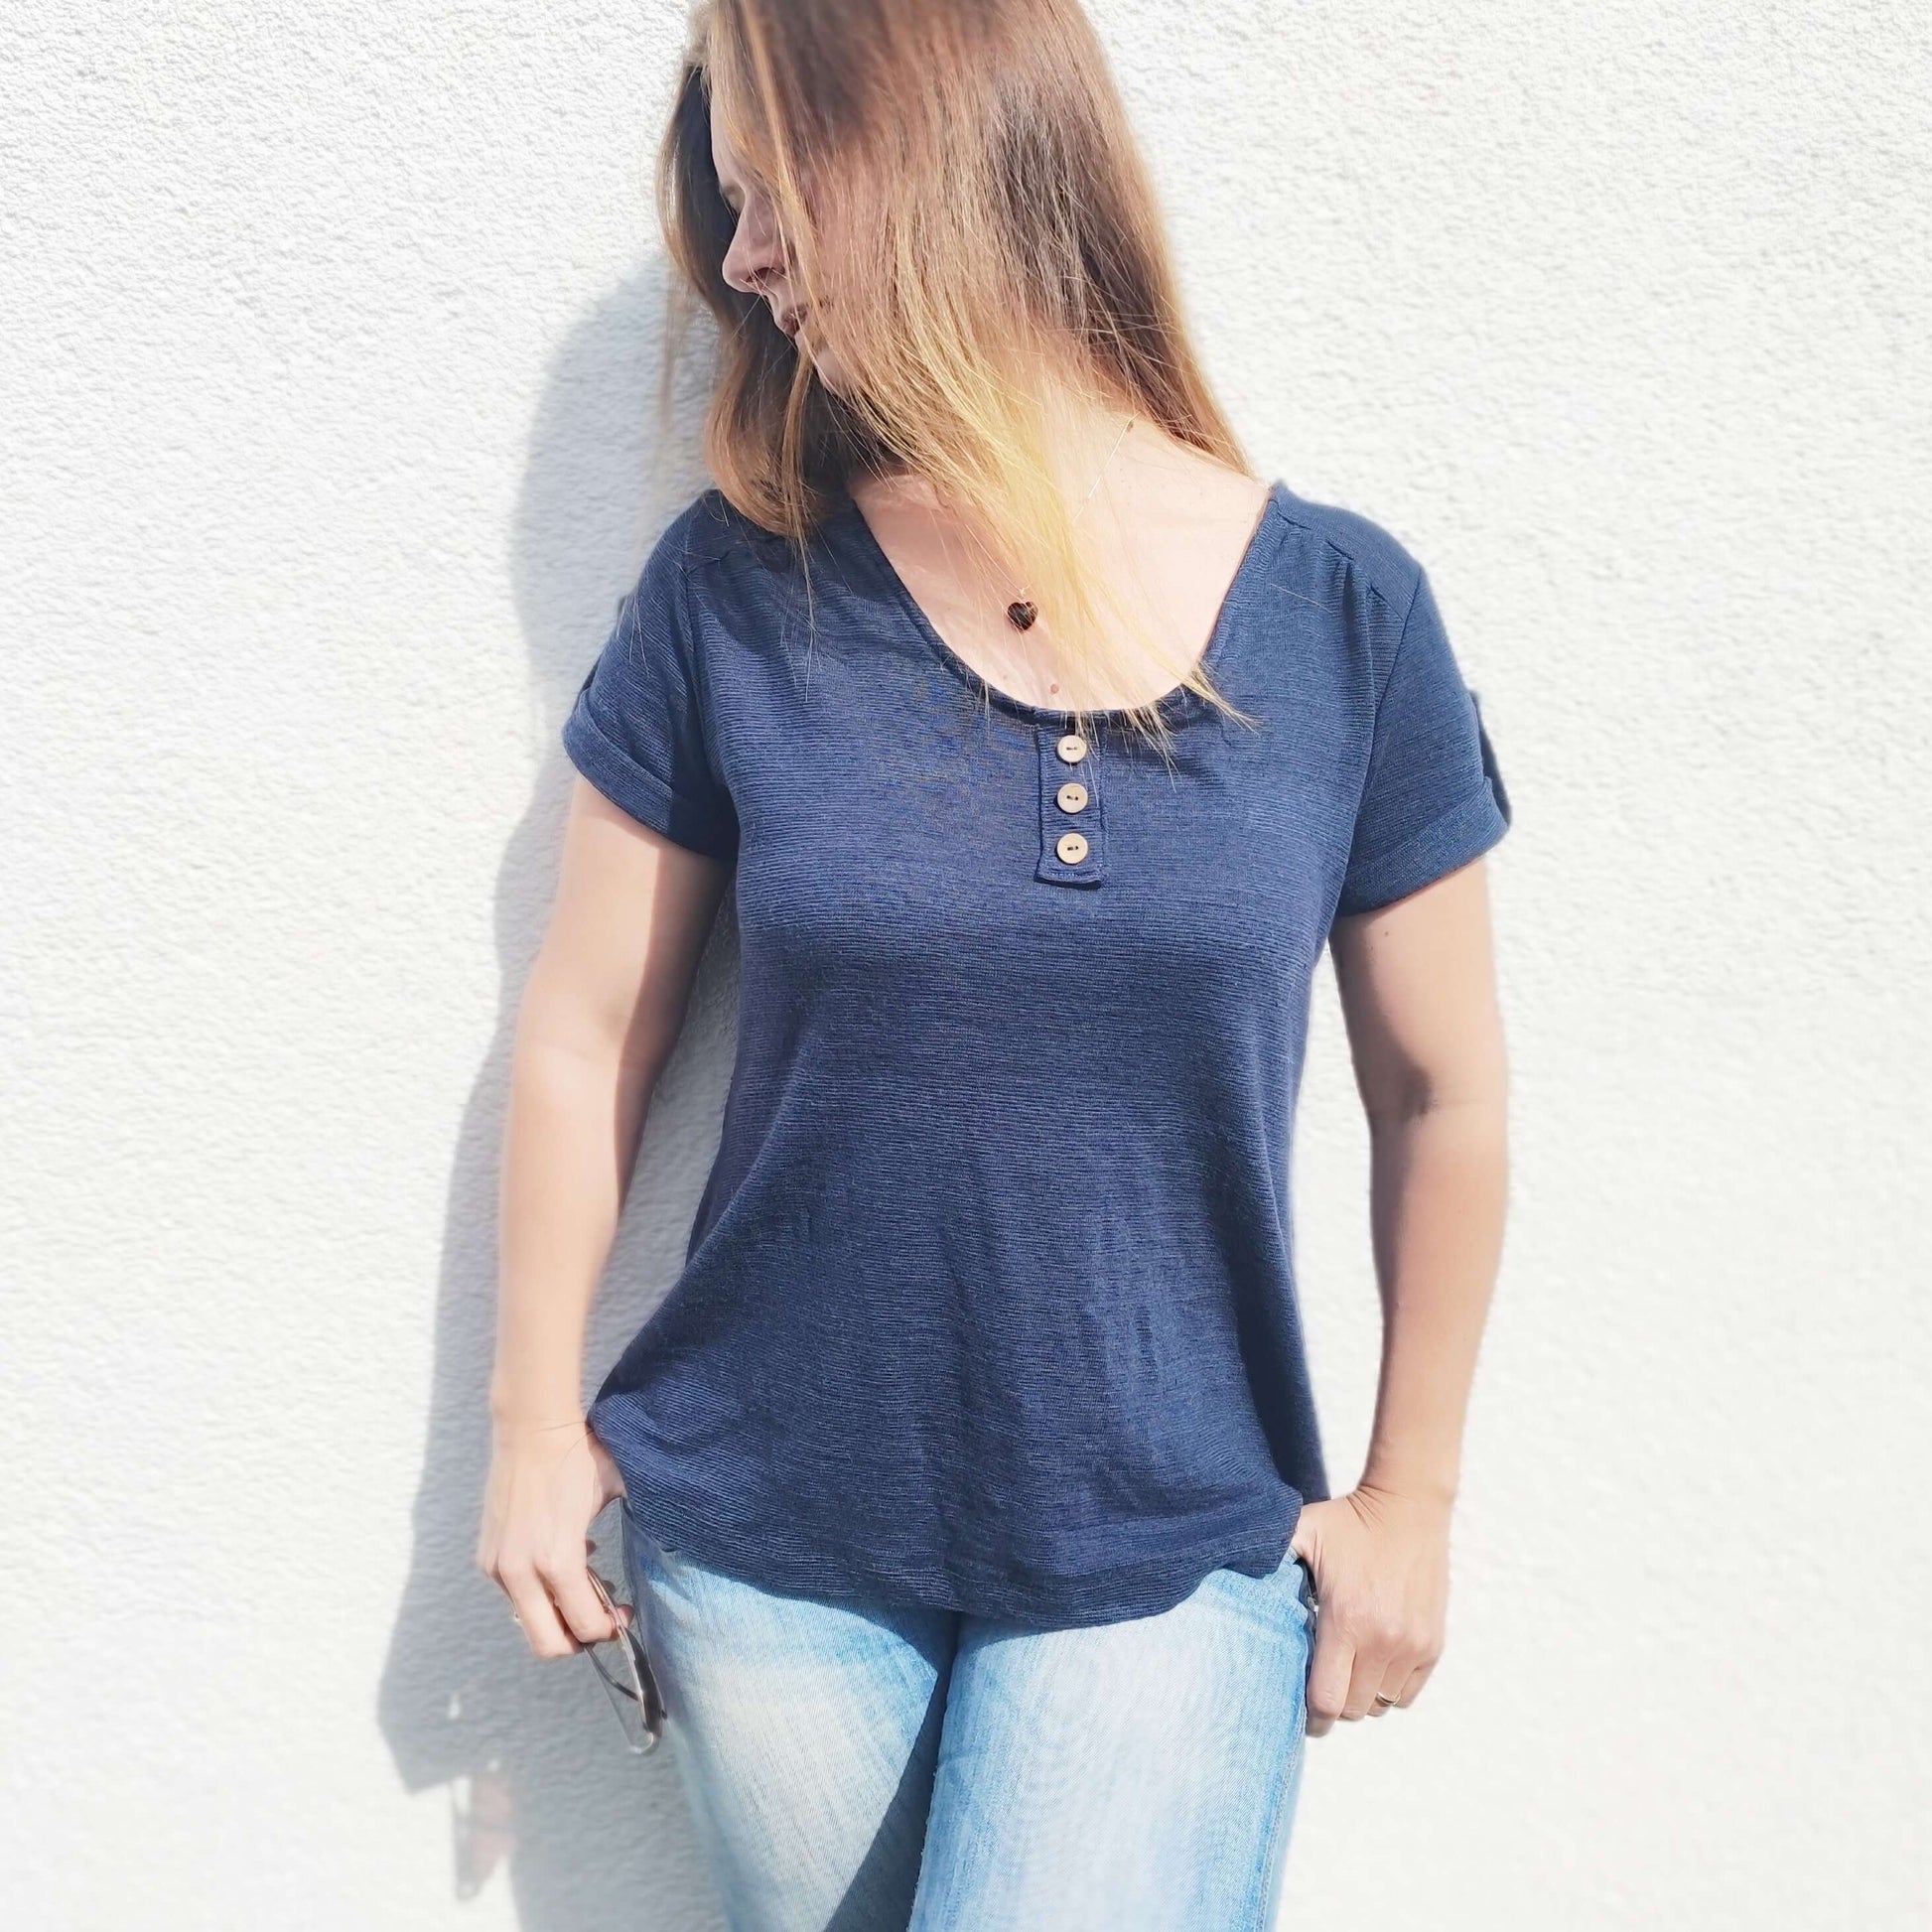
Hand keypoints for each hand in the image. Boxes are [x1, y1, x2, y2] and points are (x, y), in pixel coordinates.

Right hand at [476, 1416, 629, 1658]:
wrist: (532, 1428)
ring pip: (530, 1619)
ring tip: (583, 1583)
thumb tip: (643, 1559)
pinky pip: (516, 1594)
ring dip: (557, 1613)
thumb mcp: (615, 1495)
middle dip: (578, 1639)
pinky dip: (538, 1591)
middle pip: (548, 1644)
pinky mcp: (488, 1556)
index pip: (584, 1625)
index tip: (623, 1614)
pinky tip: (558, 1561)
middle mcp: (522, 1572)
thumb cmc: (578, 1457)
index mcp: (558, 1560)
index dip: (608, 1628)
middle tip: (600, 1618)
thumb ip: (625, 1538)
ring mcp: (499, 1566)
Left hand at [1288, 1483, 1451, 1736]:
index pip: (1326, 1700)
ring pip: (1381, 1705)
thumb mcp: (1300, 1531)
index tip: (1300, 1712)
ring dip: (1360, 1697)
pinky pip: (1407, 1693)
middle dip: (1333, 1706)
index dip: (1310, 1717)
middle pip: (1353, 1709)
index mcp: (1345, 1620)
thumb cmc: (1347, 1520)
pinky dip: (1389, 1689)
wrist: (1408, 1505)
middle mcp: (1382, 1641)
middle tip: (1319, 1685)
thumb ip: (1267, 1559)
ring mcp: (1412, 1645)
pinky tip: (1373, 1664)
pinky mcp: (1433, 1644)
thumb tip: (1227, 1577)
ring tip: (1345, 1672)